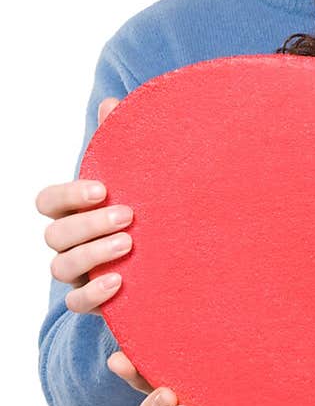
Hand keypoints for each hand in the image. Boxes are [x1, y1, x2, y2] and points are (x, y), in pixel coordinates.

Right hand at [36, 97, 129, 314]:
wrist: (176, 255)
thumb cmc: (148, 209)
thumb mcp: (138, 177)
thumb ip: (121, 143)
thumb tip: (110, 102)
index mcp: (73, 211)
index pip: (48, 201)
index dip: (68, 195)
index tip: (102, 188)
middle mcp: (69, 241)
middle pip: (55, 234)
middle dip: (88, 224)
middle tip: (128, 216)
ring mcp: (78, 273)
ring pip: (60, 266)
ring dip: (92, 254)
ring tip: (129, 245)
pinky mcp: (93, 300)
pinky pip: (76, 303)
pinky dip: (93, 295)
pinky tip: (119, 283)